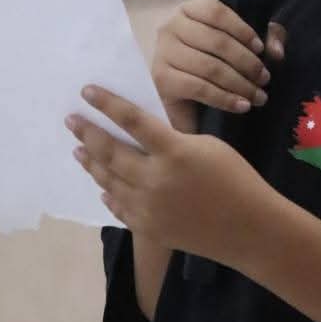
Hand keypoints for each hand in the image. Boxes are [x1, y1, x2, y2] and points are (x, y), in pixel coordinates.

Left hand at [66, 85, 267, 263]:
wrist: (249, 229)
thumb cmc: (236, 179)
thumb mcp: (208, 146)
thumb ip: (172, 140)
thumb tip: (143, 134)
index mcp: (174, 152)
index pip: (132, 121)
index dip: (107, 104)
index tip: (87, 91)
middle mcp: (155, 179)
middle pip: (111, 151)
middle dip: (88, 133)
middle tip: (71, 121)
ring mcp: (148, 207)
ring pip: (109, 180)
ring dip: (91, 162)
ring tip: (78, 149)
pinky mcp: (148, 228)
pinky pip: (119, 207)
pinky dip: (108, 192)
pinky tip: (101, 184)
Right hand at [152, 0, 286, 133]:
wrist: (189, 103)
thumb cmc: (217, 64)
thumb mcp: (246, 45)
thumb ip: (268, 38)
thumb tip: (276, 52)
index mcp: (189, 10)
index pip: (216, 11)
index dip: (242, 30)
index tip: (261, 49)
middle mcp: (170, 27)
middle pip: (217, 41)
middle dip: (247, 63)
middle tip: (265, 79)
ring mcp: (162, 53)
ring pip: (210, 67)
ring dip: (240, 84)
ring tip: (258, 96)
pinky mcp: (162, 79)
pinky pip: (199, 88)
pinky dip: (224, 98)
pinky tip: (241, 106)